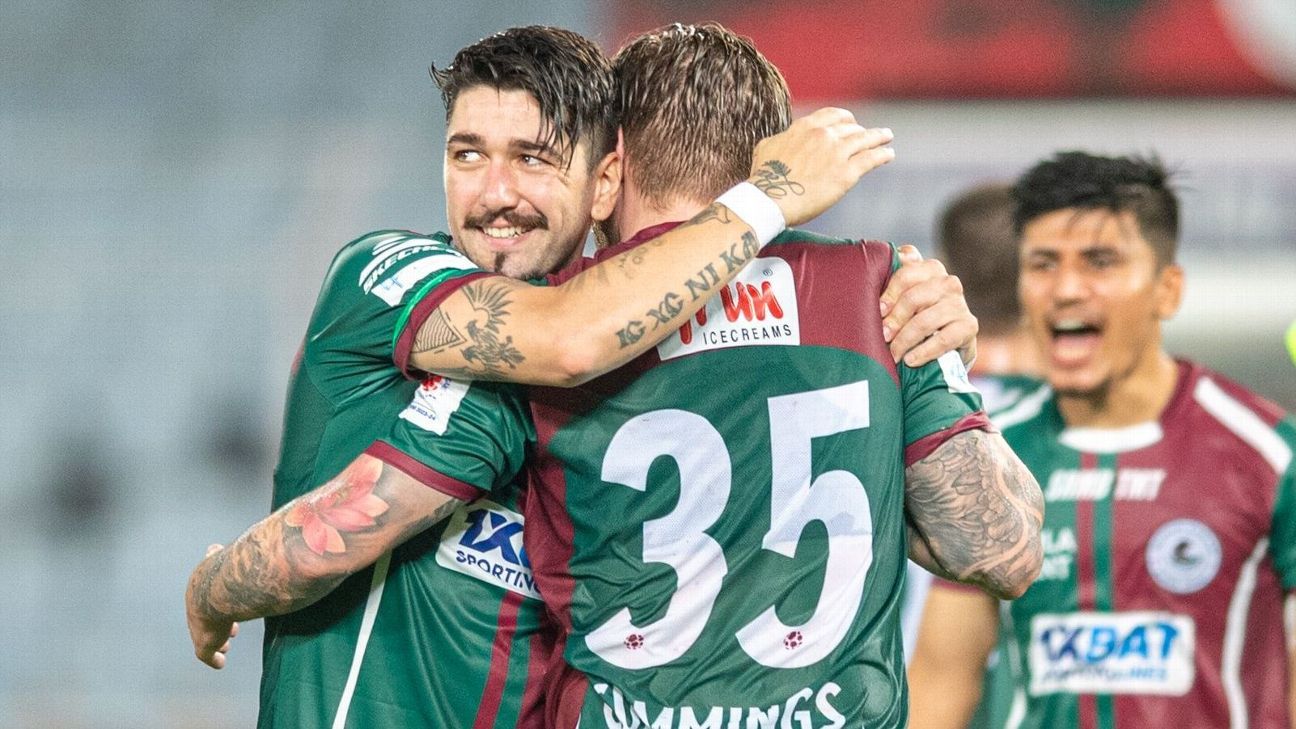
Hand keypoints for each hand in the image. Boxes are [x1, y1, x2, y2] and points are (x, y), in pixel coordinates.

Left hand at [186, 543, 239, 668]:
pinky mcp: (204, 644)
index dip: (215, 604)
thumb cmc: (222, 573)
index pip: (203, 600)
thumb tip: (212, 547)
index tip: (226, 610)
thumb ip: (215, 555)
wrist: (217, 591)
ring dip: (216, 641)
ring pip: (206, 637)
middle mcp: (194, 611)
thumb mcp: (216, 559)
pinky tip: (220, 663)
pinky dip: (213, 659)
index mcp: (197, 591)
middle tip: (231, 629)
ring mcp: (198, 628)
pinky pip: (207, 656)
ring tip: (226, 644)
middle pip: (204, 620)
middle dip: (217, 624)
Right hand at [748, 107, 893, 225]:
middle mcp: (824, 135)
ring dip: (879, 136)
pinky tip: (888, 154)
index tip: (850, 122)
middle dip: (860, 130)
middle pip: (851, 127)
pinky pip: (871, 159)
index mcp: (805, 127)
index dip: (844, 118)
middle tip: (868, 135)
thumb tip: (785, 139)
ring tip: (887, 137)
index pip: (832, 115)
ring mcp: (837, 153)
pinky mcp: (846, 173)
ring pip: (865, 139)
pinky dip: (882, 155)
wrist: (770, 198)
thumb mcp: (767, 147)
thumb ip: (783, 139)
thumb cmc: (763, 177)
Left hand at [880, 245, 977, 366]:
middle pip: (914, 297)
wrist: (946, 349)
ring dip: (905, 339)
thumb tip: (868, 270)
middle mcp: (947, 282)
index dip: (890, 292)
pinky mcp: (969, 326)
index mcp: (929, 269)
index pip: (907, 273)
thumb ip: (888, 281)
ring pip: (926, 320)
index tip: (879, 311)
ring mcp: (960, 304)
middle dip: (895, 319)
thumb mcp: (901, 300)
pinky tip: (910, 360)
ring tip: (894, 354)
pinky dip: (924, 351)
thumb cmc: (913, 318)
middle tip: (883, 336)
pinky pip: (944, 339)